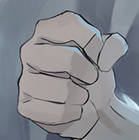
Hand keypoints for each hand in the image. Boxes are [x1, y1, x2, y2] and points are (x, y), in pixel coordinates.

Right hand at [17, 12, 128, 139]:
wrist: (89, 106)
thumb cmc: (90, 75)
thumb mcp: (105, 55)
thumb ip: (113, 46)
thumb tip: (112, 50)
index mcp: (48, 31)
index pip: (71, 26)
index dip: (93, 43)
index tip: (98, 56)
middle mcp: (31, 50)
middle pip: (69, 58)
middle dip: (88, 72)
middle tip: (92, 79)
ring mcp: (25, 78)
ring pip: (62, 89)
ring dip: (81, 96)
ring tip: (83, 96)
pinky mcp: (25, 104)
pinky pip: (55, 112)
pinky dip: (72, 113)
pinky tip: (74, 110)